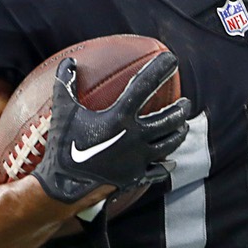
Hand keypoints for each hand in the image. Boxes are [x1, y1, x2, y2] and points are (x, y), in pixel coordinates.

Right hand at [32, 53, 189, 204]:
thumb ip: (65, 85)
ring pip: (169, 144)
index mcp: (119, 118)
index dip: (160, 70)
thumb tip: (68, 61)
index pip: (145, 86)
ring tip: (182, 127)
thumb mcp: (62, 112)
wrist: (64, 188)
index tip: (172, 60)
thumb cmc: (63, 147)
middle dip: (180, 110)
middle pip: (168, 120)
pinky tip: (170, 163)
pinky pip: (157, 171)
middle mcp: (135, 137)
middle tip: (186, 103)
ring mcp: (138, 159)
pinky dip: (165, 165)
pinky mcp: (136, 177)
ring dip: (178, 134)